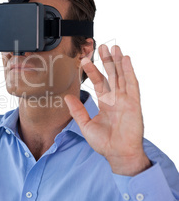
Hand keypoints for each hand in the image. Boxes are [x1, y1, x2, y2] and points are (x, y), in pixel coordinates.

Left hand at [64, 45, 150, 175]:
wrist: (117, 154)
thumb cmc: (104, 142)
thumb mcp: (85, 125)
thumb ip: (77, 110)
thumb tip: (66, 97)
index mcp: (105, 103)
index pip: (98, 82)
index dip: (92, 71)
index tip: (84, 60)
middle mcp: (116, 99)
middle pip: (111, 75)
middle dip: (106, 61)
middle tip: (101, 46)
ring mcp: (125, 100)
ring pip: (121, 76)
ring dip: (118, 62)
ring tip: (113, 48)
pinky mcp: (134, 103)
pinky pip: (132, 84)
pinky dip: (129, 71)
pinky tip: (125, 59)